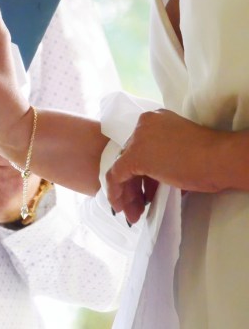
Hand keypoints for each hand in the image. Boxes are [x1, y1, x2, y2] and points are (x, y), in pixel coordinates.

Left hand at [106, 109, 227, 222]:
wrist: (220, 158)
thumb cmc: (210, 158)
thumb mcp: (179, 154)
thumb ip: (161, 163)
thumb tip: (151, 185)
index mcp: (154, 121)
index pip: (138, 149)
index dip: (140, 175)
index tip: (145, 194)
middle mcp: (142, 126)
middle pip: (129, 160)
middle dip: (133, 187)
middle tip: (137, 208)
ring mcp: (137, 139)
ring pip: (122, 169)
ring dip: (127, 195)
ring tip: (134, 215)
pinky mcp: (135, 156)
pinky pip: (115, 176)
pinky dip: (116, 193)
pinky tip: (120, 207)